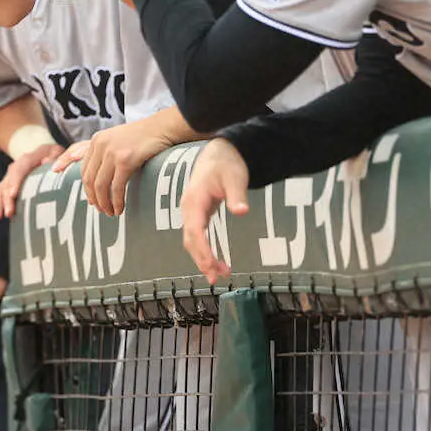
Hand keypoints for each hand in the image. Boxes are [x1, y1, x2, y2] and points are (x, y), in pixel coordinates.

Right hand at [0, 143, 63, 221]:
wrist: (42, 153)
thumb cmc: (52, 156)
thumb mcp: (56, 153)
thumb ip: (54, 157)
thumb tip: (47, 162)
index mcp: (27, 159)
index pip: (19, 169)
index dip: (15, 181)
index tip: (12, 194)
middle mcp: (15, 168)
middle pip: (7, 182)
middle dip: (6, 199)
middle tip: (9, 213)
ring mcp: (9, 178)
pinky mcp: (6, 187)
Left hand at [52, 123, 175, 217]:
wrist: (162, 128)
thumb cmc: (143, 137)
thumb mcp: (117, 139)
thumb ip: (105, 153)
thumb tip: (97, 178)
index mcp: (96, 141)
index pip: (84, 170)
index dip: (87, 189)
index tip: (92, 201)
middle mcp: (100, 145)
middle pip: (90, 180)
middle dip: (94, 199)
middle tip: (101, 211)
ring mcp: (112, 152)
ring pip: (101, 186)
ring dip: (104, 203)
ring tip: (111, 212)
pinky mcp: (125, 160)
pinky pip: (116, 187)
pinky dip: (117, 201)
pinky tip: (120, 209)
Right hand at [180, 138, 249, 284]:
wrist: (219, 152)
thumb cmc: (226, 164)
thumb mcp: (235, 177)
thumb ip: (237, 195)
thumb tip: (242, 211)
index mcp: (194, 200)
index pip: (194, 230)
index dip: (202, 250)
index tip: (211, 266)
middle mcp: (188, 208)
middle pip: (190, 239)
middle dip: (201, 260)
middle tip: (216, 278)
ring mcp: (191, 211)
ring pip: (191, 240)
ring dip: (202, 258)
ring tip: (219, 274)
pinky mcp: (197, 213)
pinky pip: (196, 235)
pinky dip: (203, 250)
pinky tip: (214, 261)